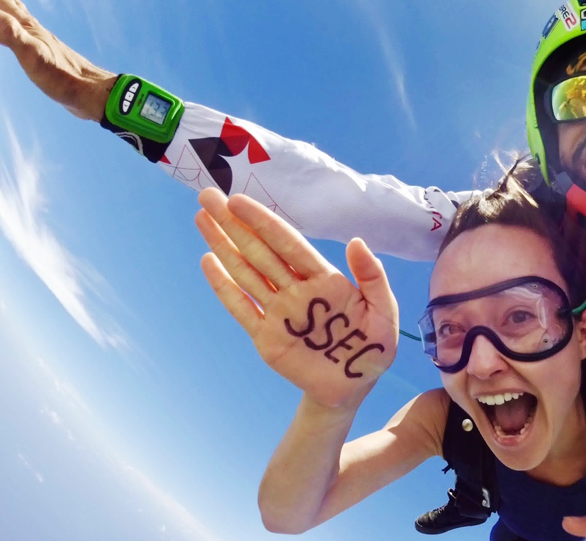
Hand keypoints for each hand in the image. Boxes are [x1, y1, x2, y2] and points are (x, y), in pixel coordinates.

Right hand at [0, 0, 115, 120]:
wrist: (93, 94)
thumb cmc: (63, 77)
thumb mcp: (31, 54)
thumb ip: (8, 32)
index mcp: (30, 29)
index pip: (4, 2)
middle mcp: (38, 33)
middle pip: (15, 9)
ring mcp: (46, 46)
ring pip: (24, 23)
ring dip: (12, 13)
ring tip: (6, 10)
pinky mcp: (51, 60)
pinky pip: (31, 41)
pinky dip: (23, 35)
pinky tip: (28, 42)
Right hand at [196, 188, 399, 410]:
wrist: (353, 389)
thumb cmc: (373, 348)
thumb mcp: (384, 312)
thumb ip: (372, 277)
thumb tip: (356, 241)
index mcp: (324, 279)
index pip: (289, 243)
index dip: (264, 222)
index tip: (239, 201)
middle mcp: (296, 289)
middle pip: (260, 250)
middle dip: (233, 224)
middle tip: (208, 195)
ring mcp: (279, 311)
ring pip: (246, 272)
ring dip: (223, 246)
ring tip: (201, 218)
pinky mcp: (266, 336)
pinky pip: (241, 308)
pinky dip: (224, 287)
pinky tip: (208, 262)